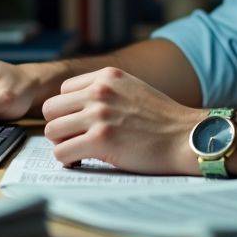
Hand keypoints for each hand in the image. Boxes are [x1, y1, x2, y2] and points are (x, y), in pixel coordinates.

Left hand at [41, 66, 200, 174]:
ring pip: (52, 130)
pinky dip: (68, 160)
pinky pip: (61, 152)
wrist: (186, 137)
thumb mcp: (133, 88)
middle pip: (51, 109)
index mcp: (107, 75)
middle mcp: (100, 91)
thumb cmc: (162, 119)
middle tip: (76, 138)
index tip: (81, 123)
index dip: (69, 110)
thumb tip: (75, 105)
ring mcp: (99, 114)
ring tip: (80, 150)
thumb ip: (106, 90)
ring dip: (63, 144)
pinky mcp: (100, 140)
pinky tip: (83, 161)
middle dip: (60, 126)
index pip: (63, 90)